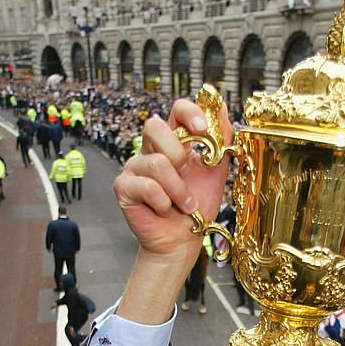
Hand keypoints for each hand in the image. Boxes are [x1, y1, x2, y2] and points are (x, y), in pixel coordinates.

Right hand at [113, 98, 231, 268]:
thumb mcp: (216, 171)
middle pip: (154, 125)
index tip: (202, 130)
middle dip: (178, 154)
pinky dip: (162, 202)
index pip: (176, 109)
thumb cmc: (196, 206)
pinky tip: (164, 210)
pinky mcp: (123, 186)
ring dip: (177, 189)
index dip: (189, 112)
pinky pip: (146, 185)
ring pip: (156, 162)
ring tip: (183, 204)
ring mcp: (135, 166)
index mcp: (174, 141)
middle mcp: (151, 149)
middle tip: (187, 175)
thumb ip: (220, 139)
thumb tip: (221, 106)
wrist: (182, 240)